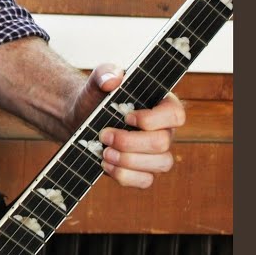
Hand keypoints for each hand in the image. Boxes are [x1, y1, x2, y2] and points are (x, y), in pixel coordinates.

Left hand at [73, 64, 186, 188]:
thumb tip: (114, 79)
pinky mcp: (144, 171)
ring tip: (104, 152)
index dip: (153, 119)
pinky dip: (124, 175)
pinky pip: (146, 181)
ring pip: (160, 164)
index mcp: (161, 105)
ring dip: (129, 161)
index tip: (126, 116)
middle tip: (105, 135)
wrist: (80, 118)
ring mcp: (156, 153)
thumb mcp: (97, 80)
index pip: (175, 114)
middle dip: (130, 142)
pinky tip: (106, 164)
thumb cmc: (95, 97)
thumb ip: (105, 73)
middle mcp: (164, 130)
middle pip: (163, 142)